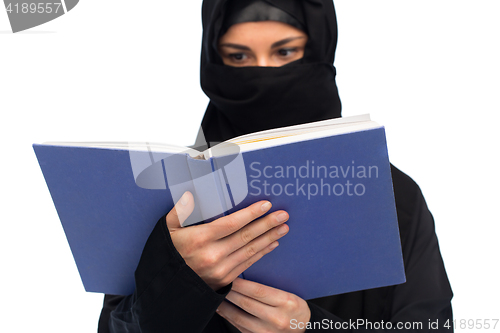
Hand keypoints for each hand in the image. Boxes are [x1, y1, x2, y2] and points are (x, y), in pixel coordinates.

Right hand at [166, 191, 288, 290]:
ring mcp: (220, 269)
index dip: (250, 214)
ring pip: (250, 250)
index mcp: (199, 239)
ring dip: (269, 238)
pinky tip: (272, 244)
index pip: (231, 223)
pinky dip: (261, 253)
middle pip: (246, 236)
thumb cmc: (168, 255)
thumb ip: (180, 212)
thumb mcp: (168, 231)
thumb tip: (189, 195)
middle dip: (267, 224)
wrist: (167, 287)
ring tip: (283, 227)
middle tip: (283, 215)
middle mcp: (212, 255)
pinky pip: (248, 264)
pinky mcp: (225, 279)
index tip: (265, 205)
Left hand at [217, 278, 310, 332]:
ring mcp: (267, 332)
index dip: (241, 284)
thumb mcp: (290, 295)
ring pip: (239, 317)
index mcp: (286, 302)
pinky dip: (229, 318)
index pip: (258, 291)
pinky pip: (240, 327)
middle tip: (220, 284)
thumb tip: (246, 277)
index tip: (231, 278)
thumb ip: (270, 288)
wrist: (305, 330)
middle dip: (230, 292)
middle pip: (246, 303)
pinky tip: (224, 310)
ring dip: (225, 306)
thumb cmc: (295, 310)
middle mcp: (277, 318)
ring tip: (217, 297)